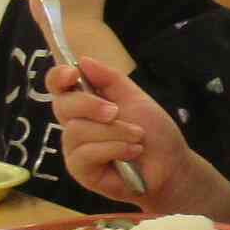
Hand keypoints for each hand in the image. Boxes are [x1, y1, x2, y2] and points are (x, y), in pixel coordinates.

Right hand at [48, 57, 192, 206]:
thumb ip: (110, 79)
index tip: (73, 74)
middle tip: (116, 112)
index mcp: (85, 104)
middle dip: (90, 105)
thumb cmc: (154, 133)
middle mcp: (74, 124)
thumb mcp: (135, 98)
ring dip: (114, 132)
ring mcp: (75, 148)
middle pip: (62, 105)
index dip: (59, 77)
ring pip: (77, 130)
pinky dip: (113, 148)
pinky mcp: (80, 170)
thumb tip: (82, 60)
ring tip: (137, 137)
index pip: (59, 86)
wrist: (171, 166)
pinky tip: (132, 151)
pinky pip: (85, 153)